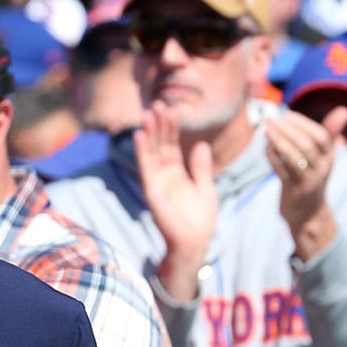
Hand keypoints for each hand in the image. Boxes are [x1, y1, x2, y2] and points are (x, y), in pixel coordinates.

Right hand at [133, 105, 217, 300]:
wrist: (194, 243)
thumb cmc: (200, 220)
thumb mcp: (206, 187)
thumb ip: (201, 167)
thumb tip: (199, 145)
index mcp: (177, 173)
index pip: (171, 145)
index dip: (171, 128)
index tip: (171, 109)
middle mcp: (164, 175)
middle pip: (160, 145)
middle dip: (159, 125)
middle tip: (157, 104)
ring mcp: (157, 182)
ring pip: (151, 152)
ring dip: (149, 133)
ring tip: (148, 113)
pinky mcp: (152, 191)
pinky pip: (146, 168)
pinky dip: (142, 151)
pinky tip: (140, 135)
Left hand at [266, 107, 343, 260]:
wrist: (309, 213)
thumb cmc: (312, 178)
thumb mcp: (323, 157)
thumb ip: (329, 133)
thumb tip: (343, 110)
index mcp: (330, 157)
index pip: (321, 136)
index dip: (303, 124)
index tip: (286, 115)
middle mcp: (323, 168)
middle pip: (307, 145)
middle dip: (287, 130)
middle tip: (271, 120)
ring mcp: (309, 181)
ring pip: (294, 158)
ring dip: (279, 142)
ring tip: (266, 131)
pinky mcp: (295, 192)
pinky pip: (282, 172)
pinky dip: (273, 158)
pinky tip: (265, 148)